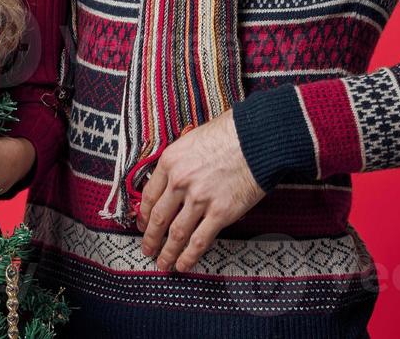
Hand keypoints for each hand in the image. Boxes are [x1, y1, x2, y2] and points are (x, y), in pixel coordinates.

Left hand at [136, 111, 266, 272]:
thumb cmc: (228, 134)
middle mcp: (180, 182)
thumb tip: (173, 178)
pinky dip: (189, 256)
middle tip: (147, 249)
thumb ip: (179, 161)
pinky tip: (182, 265)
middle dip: (150, 238)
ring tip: (162, 263)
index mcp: (170, 162)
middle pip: (158, 217)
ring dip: (167, 252)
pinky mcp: (220, 213)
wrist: (257, 139)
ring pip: (176, 233)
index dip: (144, 215)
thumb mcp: (192, 139)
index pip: (149, 195)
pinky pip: (199, 240)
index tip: (142, 225)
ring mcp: (199, 199)